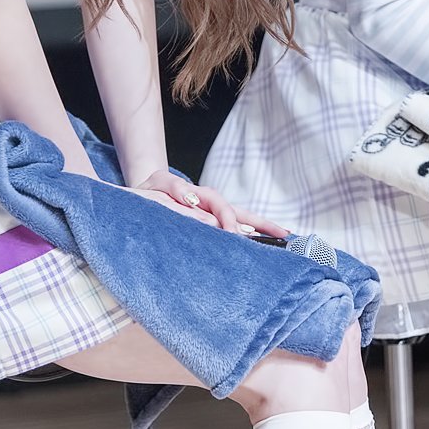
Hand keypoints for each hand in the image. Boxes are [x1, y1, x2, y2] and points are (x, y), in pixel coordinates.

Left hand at [131, 171, 289, 235]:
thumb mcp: (159, 183)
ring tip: (285, 236)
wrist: (144, 193)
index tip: (233, 233)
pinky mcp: (212, 224)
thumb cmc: (151, 190)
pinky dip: (252, 234)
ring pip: (243, 219)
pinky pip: (236, 228)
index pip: (220, 205)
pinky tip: (265, 245)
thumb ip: (176, 189)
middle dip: (260, 223)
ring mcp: (214, 215)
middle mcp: (211, 205)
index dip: (228, 219)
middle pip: (241, 212)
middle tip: (279, 235)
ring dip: (263, 228)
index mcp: (200, 195)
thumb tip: (196, 200)